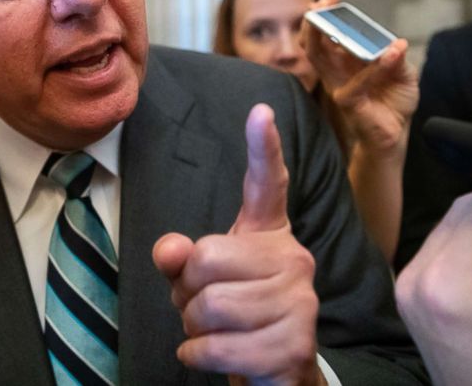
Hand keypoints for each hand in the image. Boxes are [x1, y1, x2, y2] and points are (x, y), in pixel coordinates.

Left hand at [153, 104, 323, 384]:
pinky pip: (219, 346)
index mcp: (268, 234)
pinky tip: (206, 354)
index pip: (266, 185)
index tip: (260, 111)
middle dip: (184, 291)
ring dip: (192, 328)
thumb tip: (170, 250)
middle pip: (206, 258)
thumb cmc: (232, 318)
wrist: (275, 374)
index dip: (262, 148)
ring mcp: (301, 301)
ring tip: (210, 332)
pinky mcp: (296, 343)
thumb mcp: (198, 281)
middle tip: (199, 307)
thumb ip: (179, 258)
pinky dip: (197, 355)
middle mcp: (293, 258)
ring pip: (210, 305)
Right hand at [301, 0, 418, 153]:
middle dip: (315, 19)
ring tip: (333, 14)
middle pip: (313, 42)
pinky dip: (377, 66)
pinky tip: (394, 52)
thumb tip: (396, 44)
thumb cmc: (393, 101)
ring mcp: (337, 85)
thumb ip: (397, 58)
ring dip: (324, 32)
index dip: (325, 16)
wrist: (396, 134)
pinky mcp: (347, 101)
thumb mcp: (403, 73)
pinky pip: (358, 81)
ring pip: (318, 56)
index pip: (326, 35)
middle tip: (323, 2)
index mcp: (345, 61)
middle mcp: (335, 71)